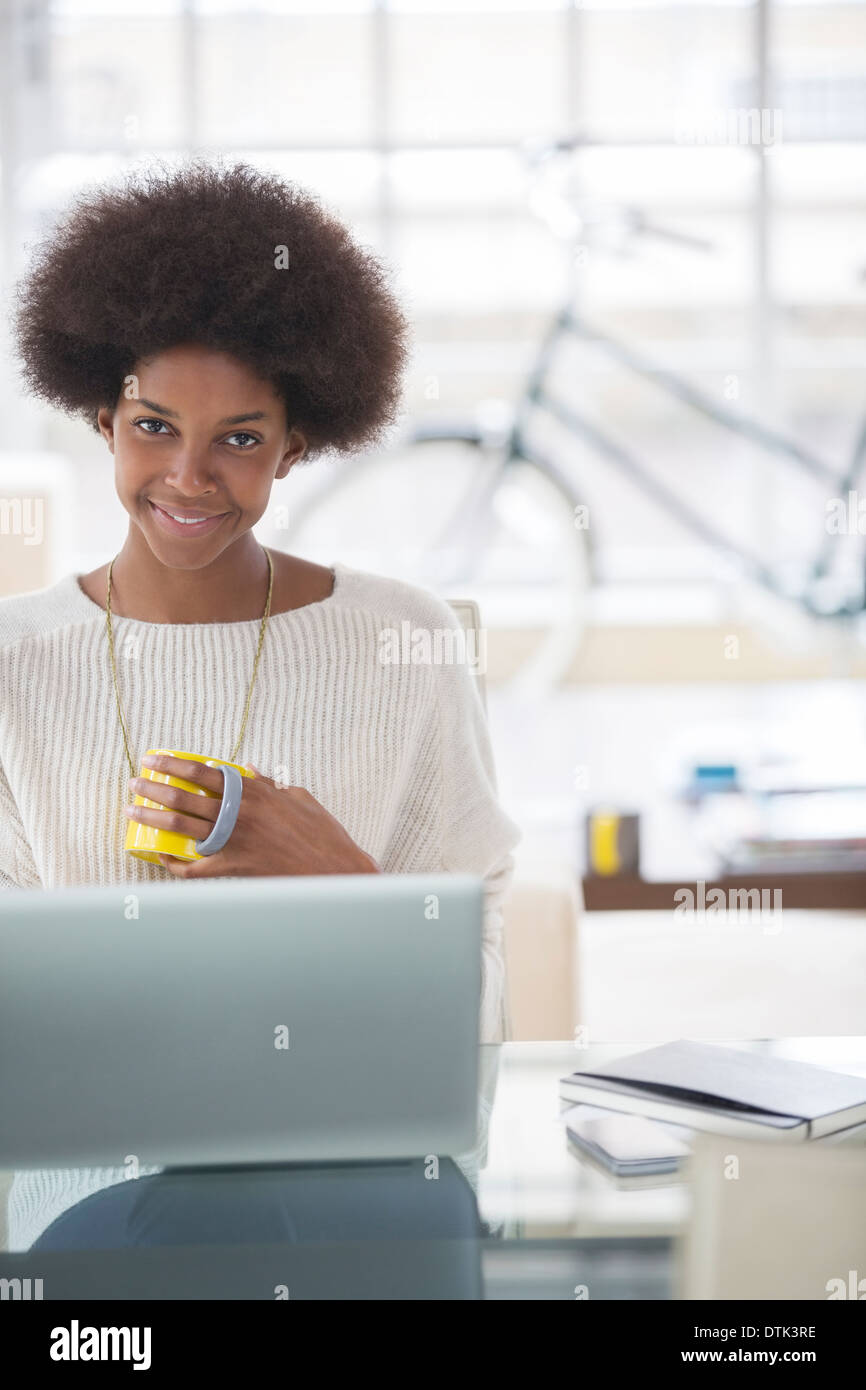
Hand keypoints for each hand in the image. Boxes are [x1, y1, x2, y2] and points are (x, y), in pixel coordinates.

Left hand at [125, 754, 380, 878]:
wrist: (331, 869)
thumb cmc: (320, 833)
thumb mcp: (299, 797)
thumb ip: (271, 784)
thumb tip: (250, 771)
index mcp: (253, 792)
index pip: (203, 772)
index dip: (173, 764)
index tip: (154, 759)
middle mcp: (238, 814)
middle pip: (183, 798)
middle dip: (153, 788)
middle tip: (135, 783)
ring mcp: (232, 843)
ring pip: (180, 828)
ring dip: (152, 818)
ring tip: (133, 811)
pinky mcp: (232, 869)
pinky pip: (194, 868)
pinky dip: (175, 863)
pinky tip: (161, 856)